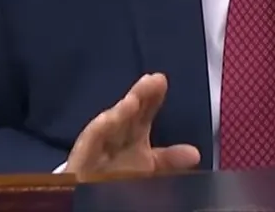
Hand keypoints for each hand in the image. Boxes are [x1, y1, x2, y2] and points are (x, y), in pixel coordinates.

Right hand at [64, 73, 200, 180]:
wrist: (88, 195)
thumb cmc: (118, 175)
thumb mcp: (148, 168)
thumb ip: (169, 160)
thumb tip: (194, 154)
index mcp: (131, 134)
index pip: (143, 112)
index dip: (152, 97)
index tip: (161, 80)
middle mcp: (113, 137)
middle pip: (127, 115)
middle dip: (139, 97)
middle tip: (154, 80)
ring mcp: (95, 150)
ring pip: (106, 128)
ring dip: (118, 114)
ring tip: (132, 102)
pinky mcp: (79, 164)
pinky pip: (86, 148)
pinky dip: (96, 134)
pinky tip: (105, 121)